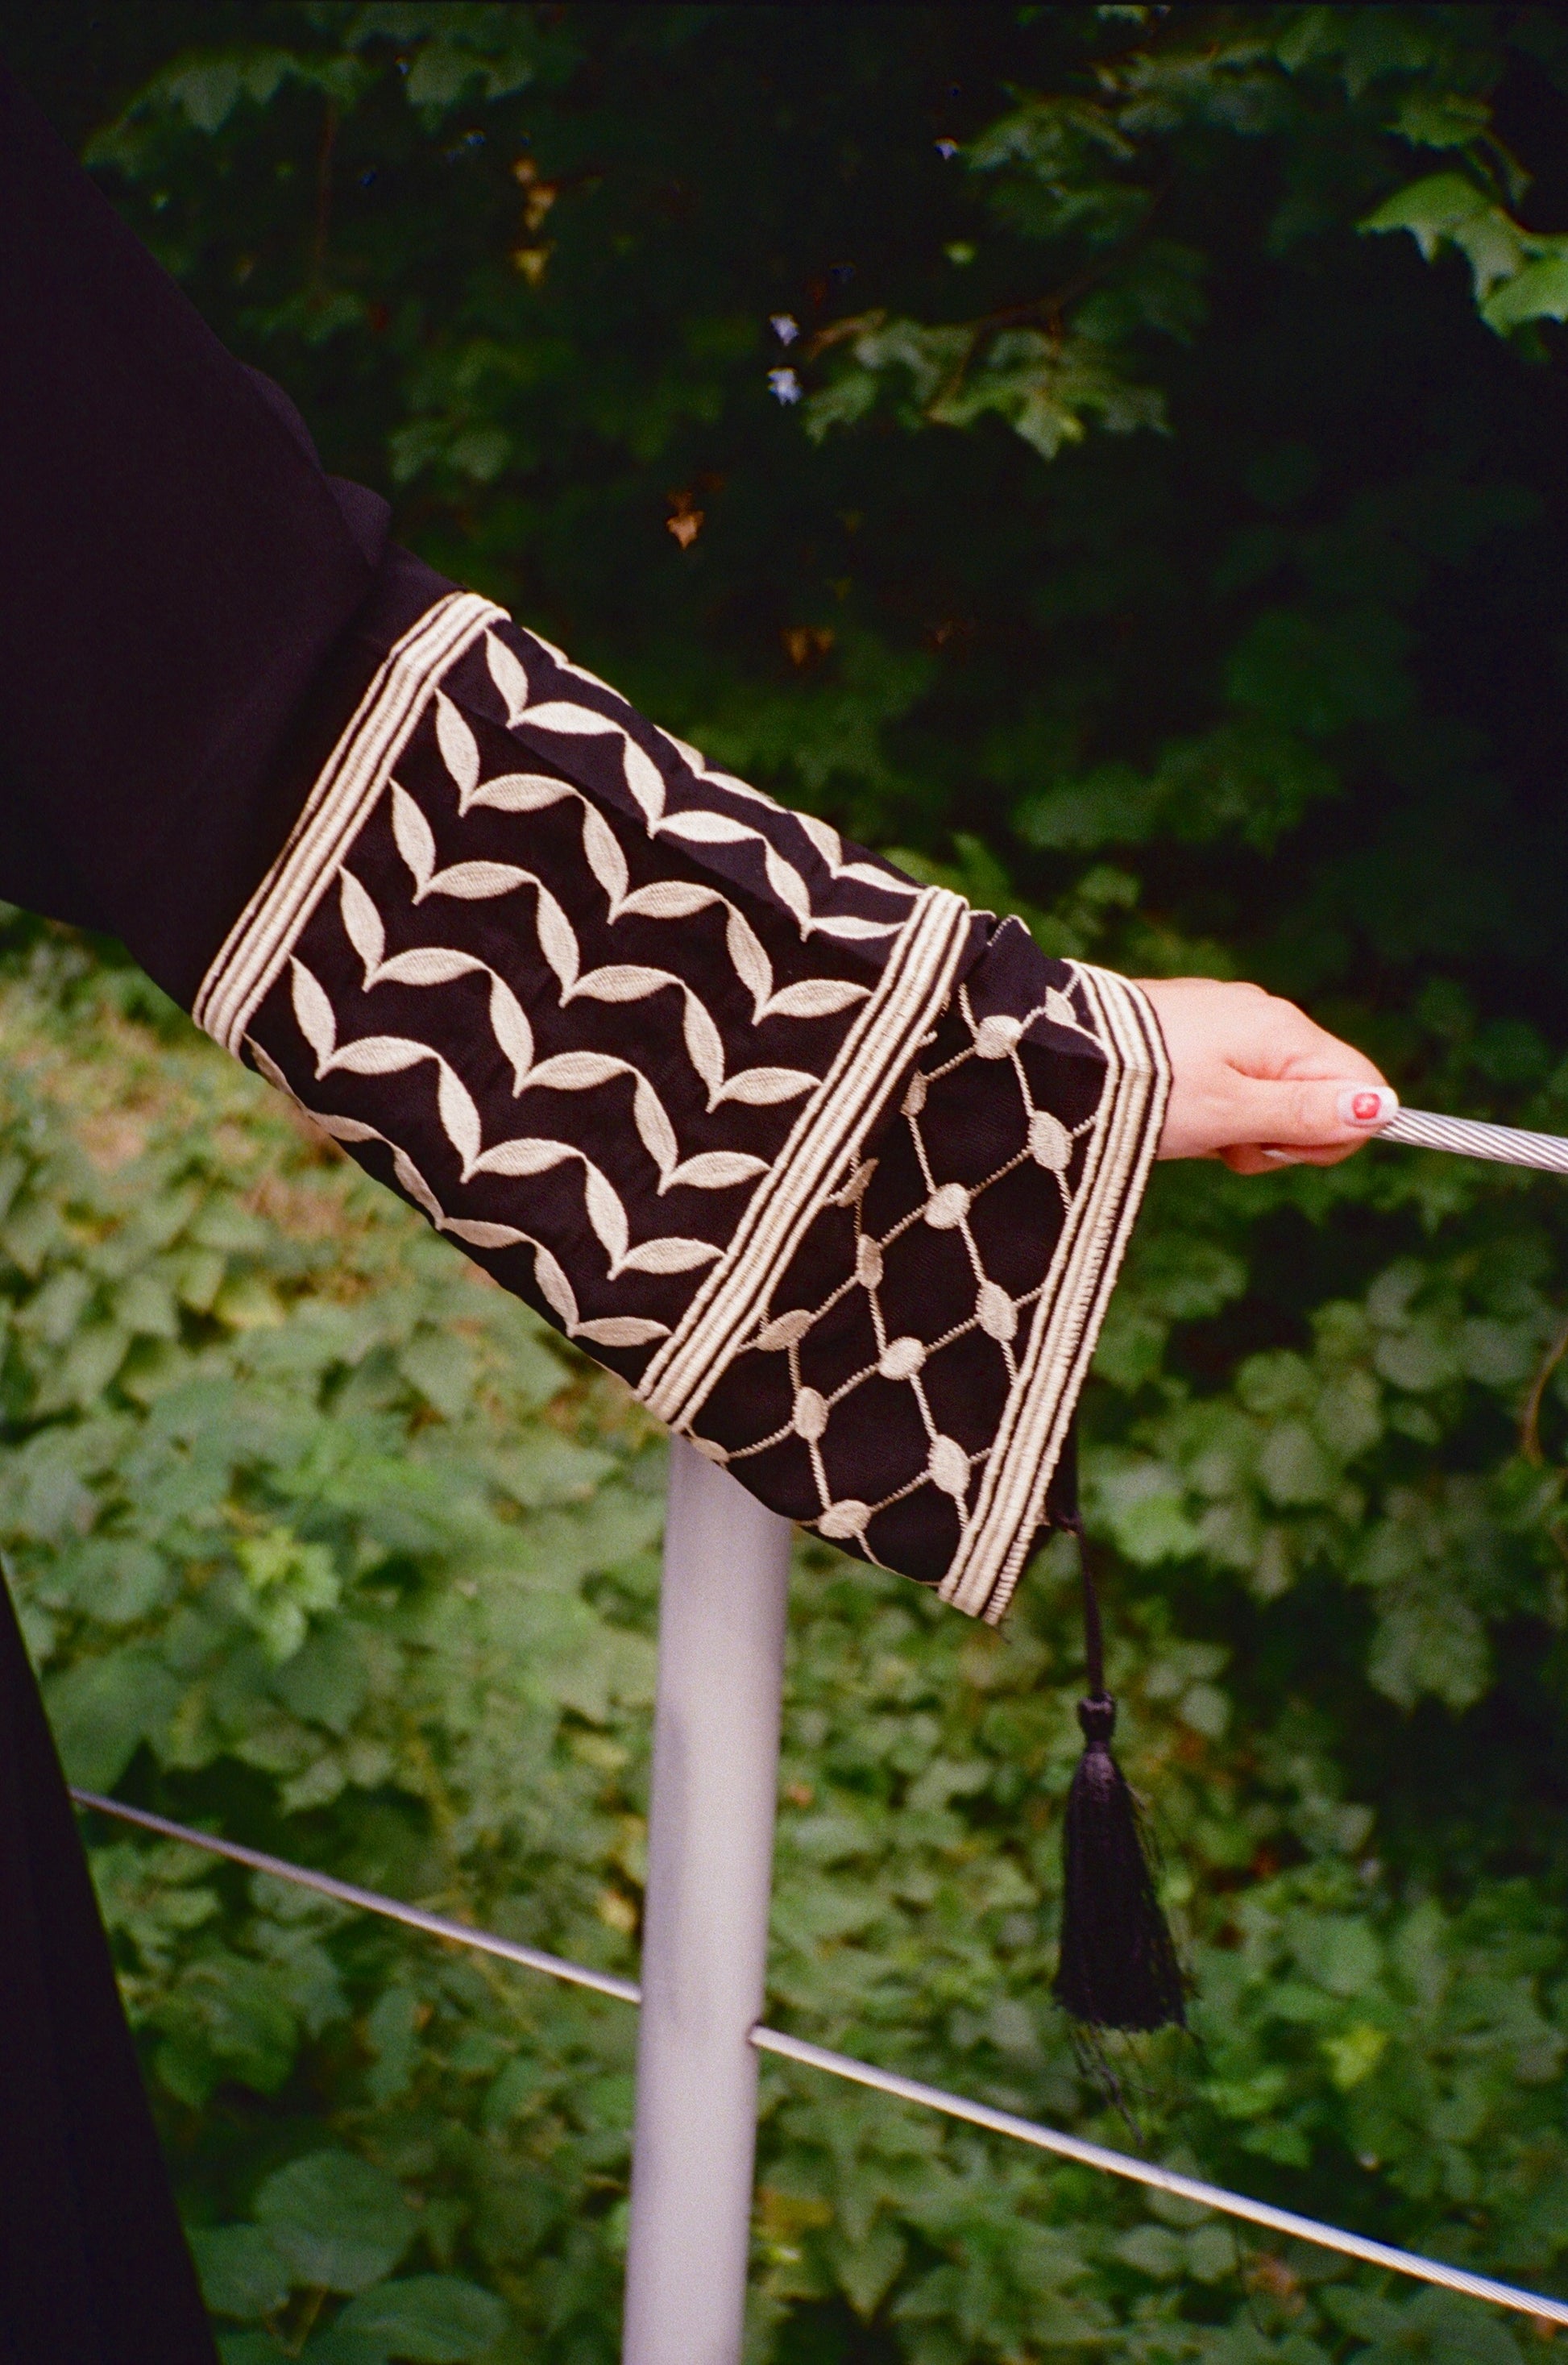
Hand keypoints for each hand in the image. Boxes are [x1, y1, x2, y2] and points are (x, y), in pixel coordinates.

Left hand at [1135, 977, 1394, 1173]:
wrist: (1059, 1055)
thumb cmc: (1144, 1088)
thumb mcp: (1231, 1114)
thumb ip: (1306, 1114)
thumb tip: (1383, 1109)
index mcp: (1284, 1034)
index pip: (1361, 1087)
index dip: (1331, 1136)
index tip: (1274, 1151)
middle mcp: (1265, 1017)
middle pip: (1316, 1095)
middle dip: (1277, 1136)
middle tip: (1223, 1143)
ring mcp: (1228, 1021)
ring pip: (1270, 1095)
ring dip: (1239, 1128)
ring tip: (1189, 1129)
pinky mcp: (1194, 1030)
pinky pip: (1230, 1082)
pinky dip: (1210, 1109)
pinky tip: (1174, 1113)